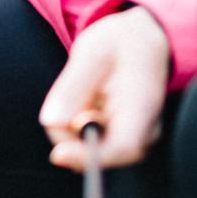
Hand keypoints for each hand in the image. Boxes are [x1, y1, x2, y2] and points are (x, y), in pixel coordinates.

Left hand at [38, 8, 171, 168]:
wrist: (141, 42)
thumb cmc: (119, 43)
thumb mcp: (93, 52)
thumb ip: (73, 86)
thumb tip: (51, 122)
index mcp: (144, 106)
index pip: (122, 147)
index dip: (89, 156)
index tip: (58, 154)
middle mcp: (145, 132)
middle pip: (99, 154)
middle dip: (70, 134)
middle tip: (66, 96)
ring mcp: (134, 140)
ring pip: (88, 151)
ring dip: (70, 126)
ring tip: (82, 91)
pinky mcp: (120, 142)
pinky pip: (87, 144)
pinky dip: (75, 126)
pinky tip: (86, 101)